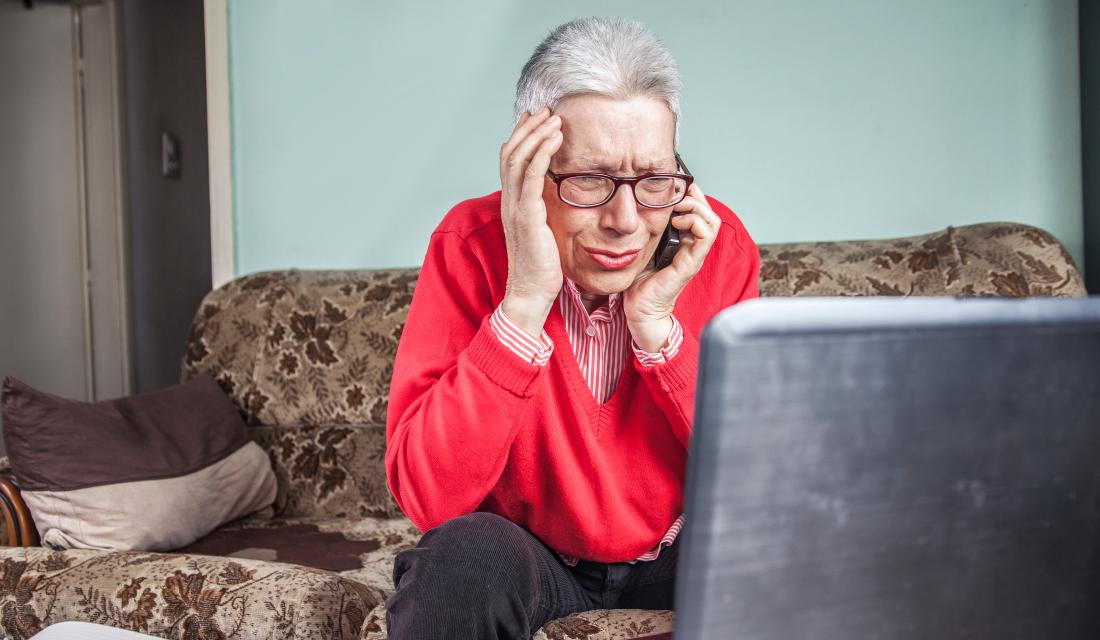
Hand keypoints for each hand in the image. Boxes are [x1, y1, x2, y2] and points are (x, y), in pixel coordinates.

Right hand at [498, 107, 564, 335]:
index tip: (537, 119)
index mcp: (513, 205)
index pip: (510, 161)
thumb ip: (544, 211)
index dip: (521, 137)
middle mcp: (510, 202)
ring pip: (518, 159)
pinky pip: (531, 176)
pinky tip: (555, 139)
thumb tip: (556, 196)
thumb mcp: (543, 232)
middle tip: (546, 110)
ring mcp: (516, 208)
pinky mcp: (527, 216)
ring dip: (536, 134)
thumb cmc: (541, 268)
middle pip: (510, 153)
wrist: (531, 293)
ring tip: (553, 118)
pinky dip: (542, 153)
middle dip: (528, 128)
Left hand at [623, 183, 720, 351]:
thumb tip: (634, 204)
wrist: (639, 309)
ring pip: (711, 220)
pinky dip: (695, 221)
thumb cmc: (638, 281)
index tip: (673, 184)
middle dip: (695, 196)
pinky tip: (677, 220)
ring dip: (696, 207)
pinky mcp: (690, 263)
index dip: (690, 194)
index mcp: (683, 242)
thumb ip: (645, 228)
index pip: (697, 210)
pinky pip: (705, 235)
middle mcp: (692, 247)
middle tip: (676, 192)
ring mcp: (693, 255)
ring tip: (678, 206)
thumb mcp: (641, 246)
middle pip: (708, 212)